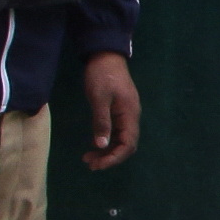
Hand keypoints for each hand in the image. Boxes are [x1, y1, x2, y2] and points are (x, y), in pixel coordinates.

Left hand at [83, 52, 141, 169]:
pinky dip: (107, 141)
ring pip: (121, 139)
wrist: (106, 55)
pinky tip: (95, 144)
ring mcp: (126, 114)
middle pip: (126, 145)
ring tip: (88, 157)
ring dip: (107, 151)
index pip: (128, 144)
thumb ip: (101, 122)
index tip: (97, 165)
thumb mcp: (99, 98)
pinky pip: (117, 132)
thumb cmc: (102, 75)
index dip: (114, 158)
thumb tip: (102, 146)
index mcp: (129, 115)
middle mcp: (131, 117)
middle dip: (109, 157)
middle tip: (89, 164)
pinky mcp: (119, 111)